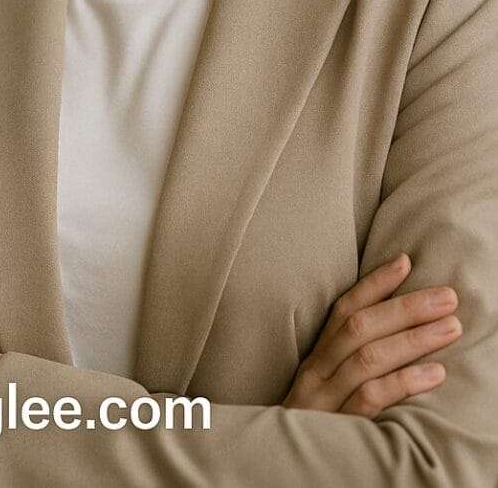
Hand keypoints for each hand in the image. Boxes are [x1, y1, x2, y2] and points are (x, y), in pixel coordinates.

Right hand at [283, 253, 459, 415]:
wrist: (277, 470)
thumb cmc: (312, 430)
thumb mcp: (325, 391)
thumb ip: (347, 363)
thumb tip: (394, 332)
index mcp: (315, 358)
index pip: (343, 309)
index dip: (375, 283)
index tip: (406, 261)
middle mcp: (316, 373)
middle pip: (359, 327)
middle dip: (406, 307)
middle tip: (448, 296)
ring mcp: (324, 400)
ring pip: (369, 358)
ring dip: (414, 338)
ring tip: (451, 327)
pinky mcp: (337, 428)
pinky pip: (372, 398)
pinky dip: (404, 381)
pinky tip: (434, 373)